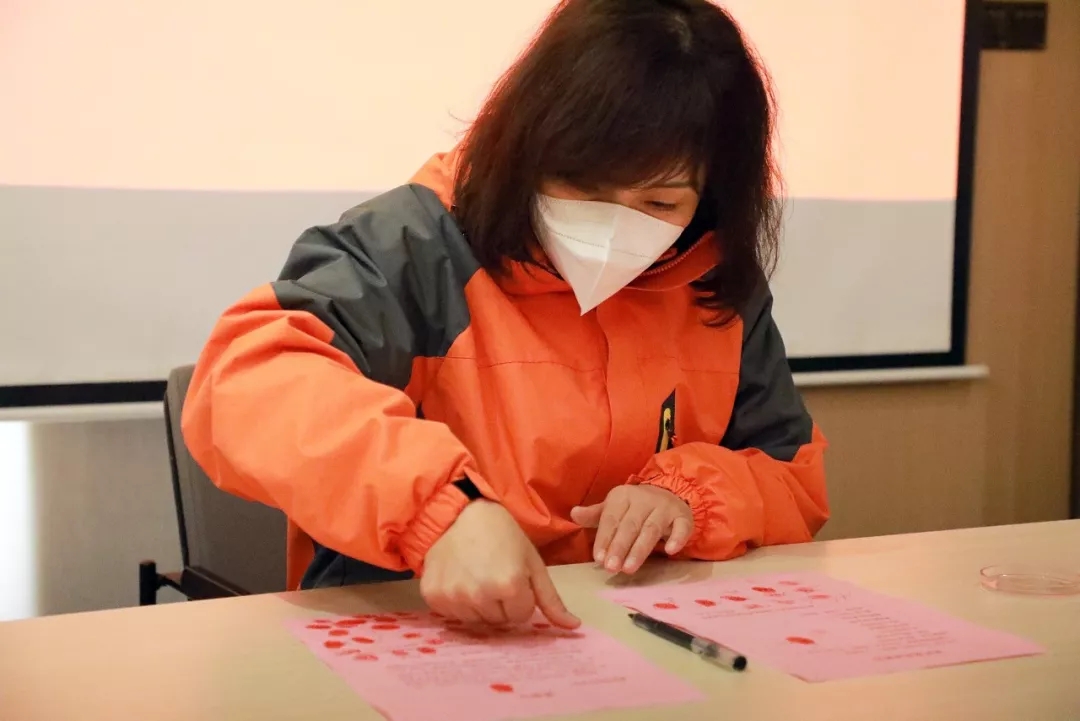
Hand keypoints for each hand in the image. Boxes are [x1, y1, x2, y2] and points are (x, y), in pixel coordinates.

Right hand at [421, 499, 580, 628]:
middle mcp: (479, 595)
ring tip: (475, 576)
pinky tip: (458, 579)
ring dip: (479, 605)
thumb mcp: (532, 561)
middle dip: (501, 604)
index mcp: (509, 585)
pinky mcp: (433, 597)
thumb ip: (551, 599)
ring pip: (475, 621)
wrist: (458, 513)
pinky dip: (457, 602)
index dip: (520, 597)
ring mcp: (453, 598)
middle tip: (494, 574)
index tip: (513, 576)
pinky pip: (452, 615)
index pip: (521, 616)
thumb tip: (574, 627)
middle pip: (498, 621)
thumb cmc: (501, 534)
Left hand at [570, 485, 693, 573]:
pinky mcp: (683, 517)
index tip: (598, 558)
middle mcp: (644, 500)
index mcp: (623, 496)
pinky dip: (677, 538)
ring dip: (640, 549)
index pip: (611, 518)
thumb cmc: (634, 508)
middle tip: (611, 568)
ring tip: (629, 568)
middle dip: (619, 547)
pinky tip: (670, 551)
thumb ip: (595, 515)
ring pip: (651, 530)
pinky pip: (681, 527)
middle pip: (630, 525)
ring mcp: (664, 508)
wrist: (669, 494)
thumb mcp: (613, 508)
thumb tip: (574, 513)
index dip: (604, 538)